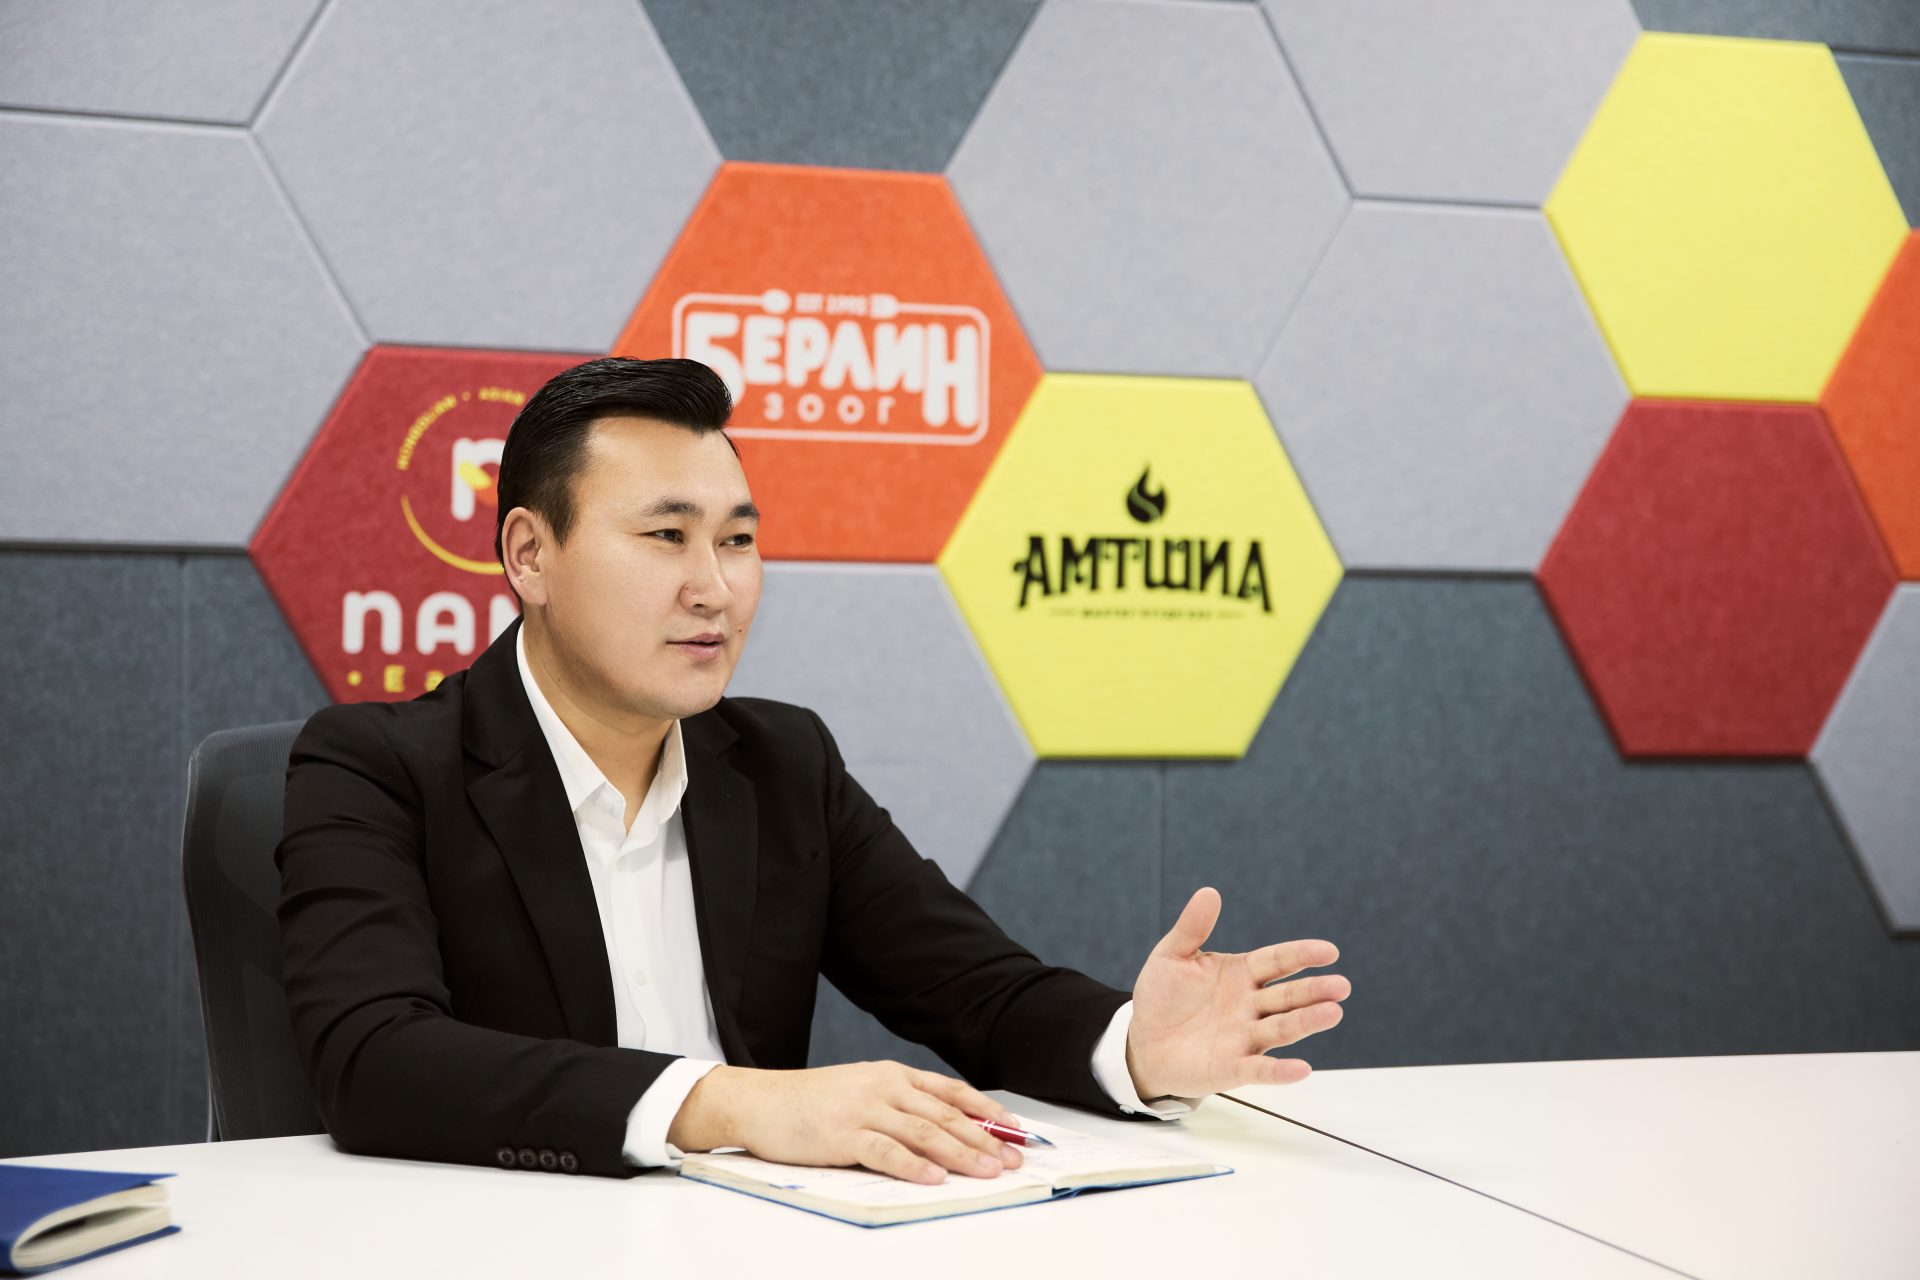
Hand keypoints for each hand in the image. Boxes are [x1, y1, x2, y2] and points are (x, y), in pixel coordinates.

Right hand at [666, 1061, 1025, 1184]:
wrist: (761, 1101)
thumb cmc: (812, 1102)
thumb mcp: (862, 1091)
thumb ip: (899, 1105)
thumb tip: (944, 1131)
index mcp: (892, 1075)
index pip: (951, 1091)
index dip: (986, 1110)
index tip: (1014, 1129)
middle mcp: (884, 1087)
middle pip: (945, 1114)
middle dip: (984, 1138)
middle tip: (1012, 1159)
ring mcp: (864, 1109)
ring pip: (924, 1132)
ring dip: (961, 1153)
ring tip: (987, 1171)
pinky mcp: (843, 1134)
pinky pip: (886, 1151)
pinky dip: (913, 1166)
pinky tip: (935, 1178)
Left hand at [1125, 886, 1349, 1099]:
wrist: (1142, 1039)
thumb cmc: (1162, 996)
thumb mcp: (1172, 956)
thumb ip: (1192, 927)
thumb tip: (1209, 892)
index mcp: (1241, 974)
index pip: (1277, 961)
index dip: (1302, 955)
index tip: (1329, 952)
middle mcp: (1250, 1005)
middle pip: (1288, 996)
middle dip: (1314, 991)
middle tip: (1341, 986)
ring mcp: (1245, 1037)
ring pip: (1282, 1028)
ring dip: (1307, 1022)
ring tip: (1333, 1013)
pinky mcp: (1233, 1067)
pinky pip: (1260, 1069)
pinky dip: (1279, 1070)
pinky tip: (1301, 1069)